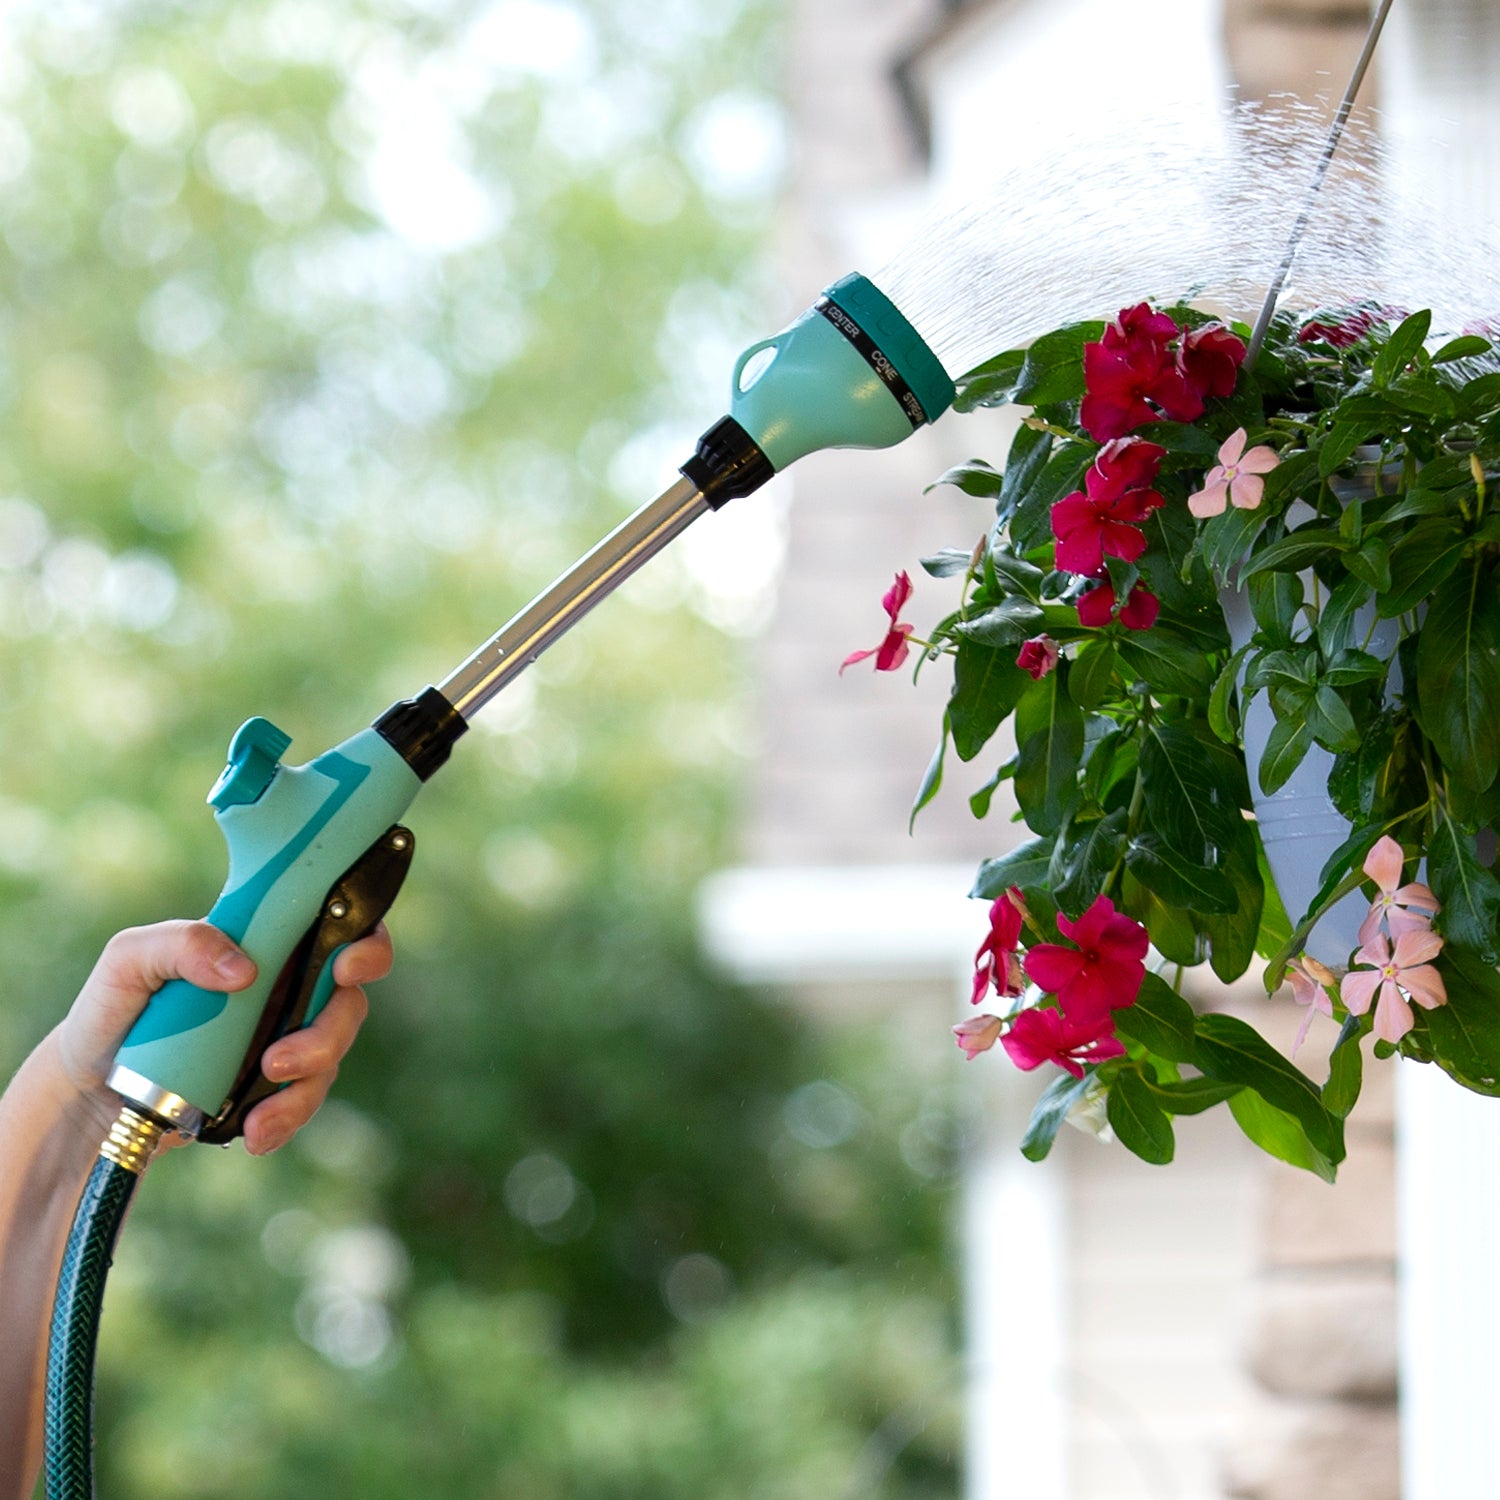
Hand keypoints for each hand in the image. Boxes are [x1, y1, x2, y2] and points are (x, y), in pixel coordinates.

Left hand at [53, 919, 392, 1154]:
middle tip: (282, 1058)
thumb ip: (181, 944)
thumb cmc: (111, 1011)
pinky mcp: (273, 1086)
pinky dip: (286, 1118)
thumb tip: (244, 970)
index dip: (365, 944)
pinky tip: (254, 1134)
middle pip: (348, 1000)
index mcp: (266, 942)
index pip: (339, 927)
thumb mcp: (128, 961)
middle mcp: (286, 986)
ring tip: (257, 1110)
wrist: (89, 1095)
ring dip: (305, 1082)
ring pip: (333, 1053)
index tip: (347, 966)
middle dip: (331, 1032)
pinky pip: (304, 1100)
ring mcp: (283, 1037)